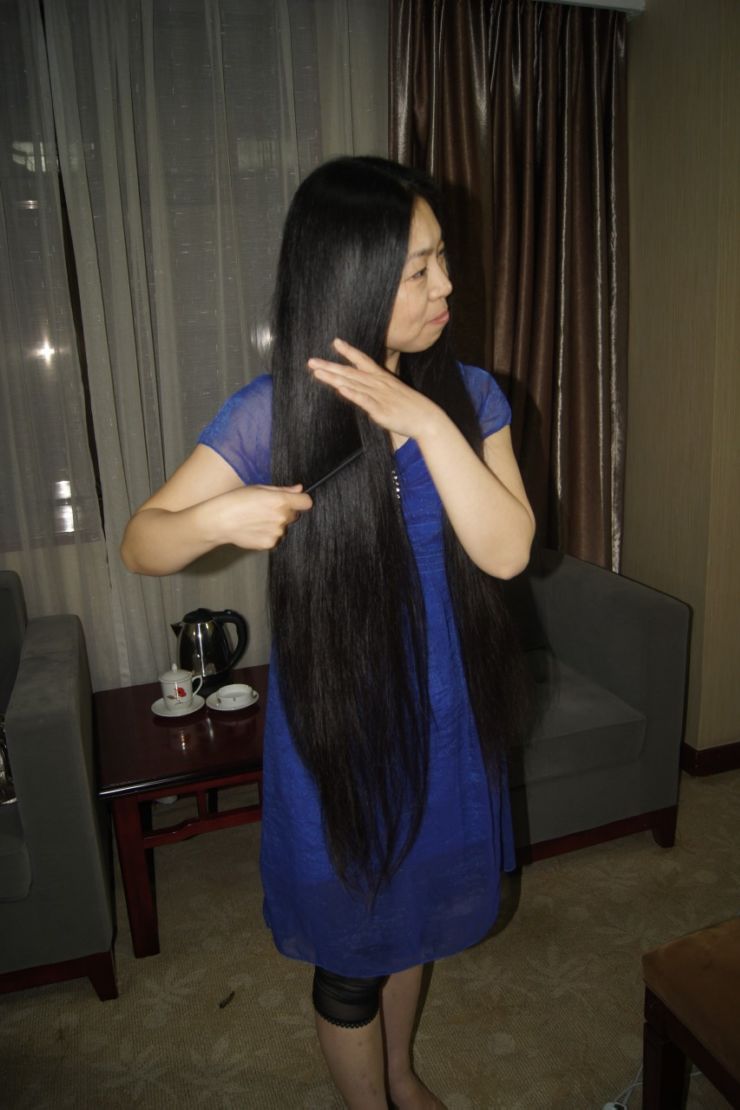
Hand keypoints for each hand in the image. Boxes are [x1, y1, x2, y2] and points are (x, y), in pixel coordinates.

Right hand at [209, 484, 311, 550]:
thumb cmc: (236, 500)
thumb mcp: (259, 488)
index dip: (300, 501)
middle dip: (285, 512)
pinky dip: (268, 535)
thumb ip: (282, 490)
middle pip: (294, 515)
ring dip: (276, 525)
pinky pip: (275, 539)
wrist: (219, 520)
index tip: (294, 501)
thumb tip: (299, 489)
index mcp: (281, 500)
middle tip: (266, 510)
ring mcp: (277, 532)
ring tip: (257, 521)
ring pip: (284, 528)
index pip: (306, 502)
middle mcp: (282, 517)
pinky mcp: (270, 544)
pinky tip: (255, 530)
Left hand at [308, 338, 442, 441]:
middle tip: (311, 361)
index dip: (349, 351)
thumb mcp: (393, 391)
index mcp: (381, 378)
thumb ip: (377, 388)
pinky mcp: (380, 410)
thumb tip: (366, 387)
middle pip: (350, 372)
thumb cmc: (409, 406)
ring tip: (318, 372)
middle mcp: (377, 384)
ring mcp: (378, 396)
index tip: (335, 342)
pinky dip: (352, 394)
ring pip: (353, 384)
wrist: (426, 418)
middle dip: (330, 366)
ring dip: (335, 377)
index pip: (362, 360)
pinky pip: (364, 400)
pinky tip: (340, 389)